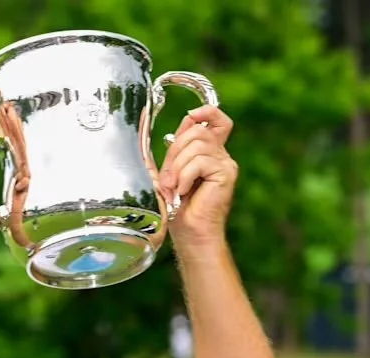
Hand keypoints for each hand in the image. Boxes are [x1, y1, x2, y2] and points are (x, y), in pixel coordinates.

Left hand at [158, 105, 238, 247]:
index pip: (215, 118)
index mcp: (207, 151)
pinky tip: (183, 192)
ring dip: (177, 167)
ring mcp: (225, 163)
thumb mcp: (162, 170)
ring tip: (173, 188)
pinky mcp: (226, 173)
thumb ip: (156, 145)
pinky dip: (185, 176)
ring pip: (197, 144)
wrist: (190, 234)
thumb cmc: (177, 208)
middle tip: (167, 178)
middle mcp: (220, 154)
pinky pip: (200, 161)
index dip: (203, 111)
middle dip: (175, 151)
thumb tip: (143, 116)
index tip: (190, 115)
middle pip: (197, 130)